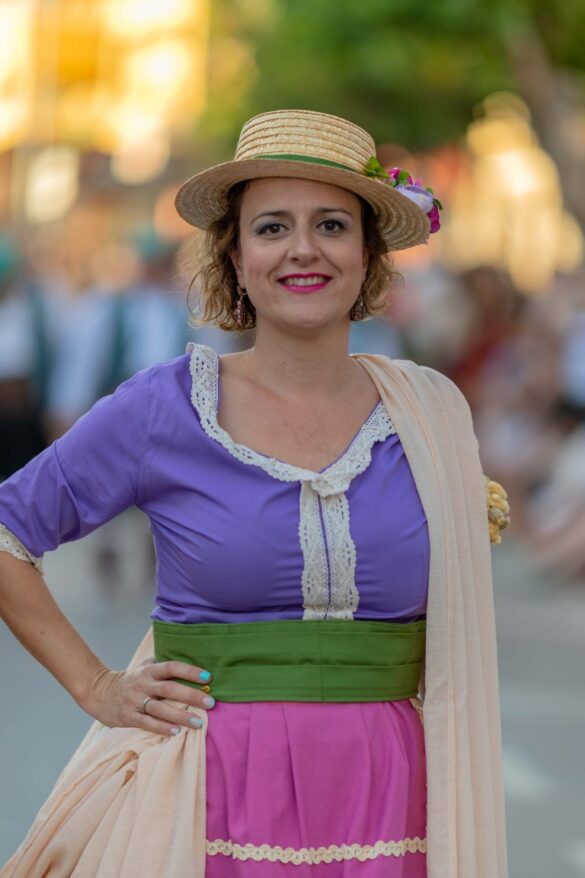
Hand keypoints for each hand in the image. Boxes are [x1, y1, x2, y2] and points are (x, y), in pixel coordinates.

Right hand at [82, 658, 214, 736]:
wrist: (99, 692)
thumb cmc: (131, 679)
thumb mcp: (145, 666)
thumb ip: (164, 664)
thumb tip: (192, 659)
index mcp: (150, 670)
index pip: (172, 667)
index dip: (189, 671)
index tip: (207, 677)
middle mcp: (143, 684)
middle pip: (169, 688)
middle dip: (191, 695)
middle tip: (211, 702)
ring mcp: (135, 701)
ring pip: (160, 708)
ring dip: (180, 716)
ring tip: (198, 722)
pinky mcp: (128, 716)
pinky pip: (147, 723)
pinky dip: (162, 727)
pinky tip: (176, 732)